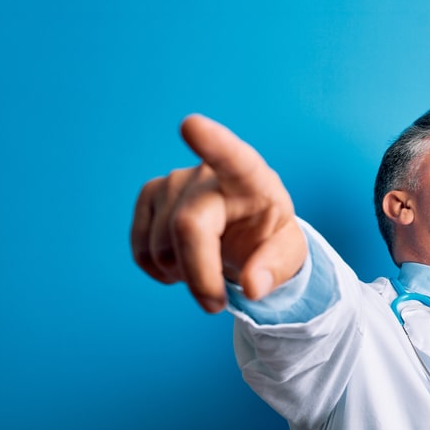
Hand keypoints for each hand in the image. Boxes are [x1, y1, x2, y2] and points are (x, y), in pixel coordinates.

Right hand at [131, 114, 306, 311]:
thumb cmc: (268, 239)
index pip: (232, 157)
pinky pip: (141, 252)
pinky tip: (183, 261)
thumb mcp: (288, 255)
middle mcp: (207, 173)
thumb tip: (253, 286)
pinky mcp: (149, 196)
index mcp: (252, 179)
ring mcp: (173, 181)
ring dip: (182, 274)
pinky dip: (160, 271)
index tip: (191, 125)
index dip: (211, 142)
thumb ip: (276, 270)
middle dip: (200, 276)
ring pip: (160, 248)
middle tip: (217, 304)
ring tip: (207, 264)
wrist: (244, 236)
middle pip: (187, 228)